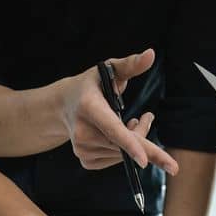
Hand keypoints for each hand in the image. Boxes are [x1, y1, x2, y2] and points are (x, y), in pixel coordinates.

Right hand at [57, 49, 178, 172]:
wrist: (64, 105)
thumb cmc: (92, 85)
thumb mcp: (108, 70)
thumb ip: (130, 64)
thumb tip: (151, 54)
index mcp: (89, 107)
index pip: (113, 129)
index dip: (130, 145)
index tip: (145, 161)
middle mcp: (82, 132)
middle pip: (125, 144)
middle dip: (143, 134)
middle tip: (148, 117)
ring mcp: (82, 149)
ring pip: (124, 154)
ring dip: (136, 141)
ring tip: (132, 121)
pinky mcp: (86, 161)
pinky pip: (117, 160)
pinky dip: (125, 150)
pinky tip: (121, 135)